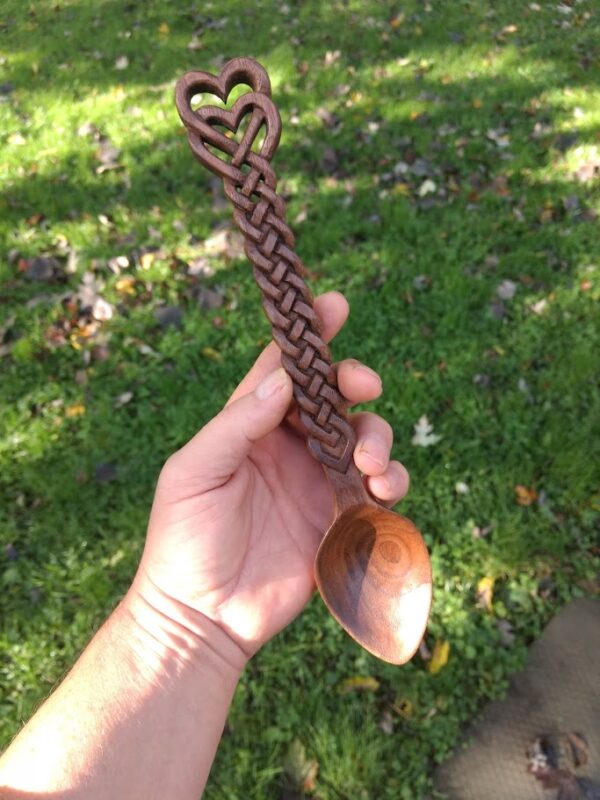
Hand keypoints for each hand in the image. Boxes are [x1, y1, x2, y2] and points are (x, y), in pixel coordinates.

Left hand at [133, 292, 409, 664]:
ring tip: (370, 464)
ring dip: (377, 439)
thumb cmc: (183, 539)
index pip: (284, 372)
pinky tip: (384, 492)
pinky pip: (377, 492)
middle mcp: (288, 448)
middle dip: (355, 385)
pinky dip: (390, 484)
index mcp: (250, 427)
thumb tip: (285, 379)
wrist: (202, 616)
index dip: (310, 337)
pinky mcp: (339, 520)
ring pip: (363, 441)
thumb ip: (239, 423)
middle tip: (365, 388)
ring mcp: (316, 483)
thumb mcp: (195, 472)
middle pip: (335, 400)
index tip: (335, 305)